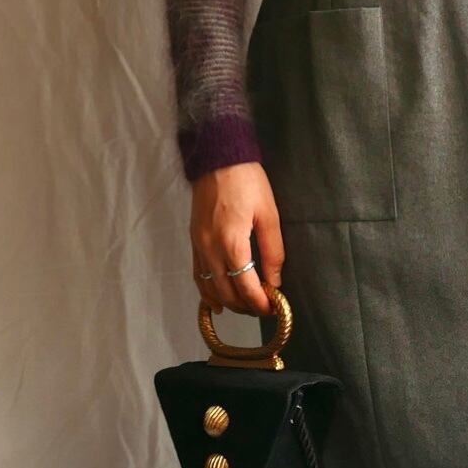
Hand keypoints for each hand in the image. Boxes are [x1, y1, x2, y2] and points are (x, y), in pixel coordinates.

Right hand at [189, 162, 284, 315]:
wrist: (217, 159)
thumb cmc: (247, 182)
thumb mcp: (269, 215)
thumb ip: (273, 252)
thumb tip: (274, 282)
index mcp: (231, 243)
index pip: (245, 287)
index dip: (260, 303)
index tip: (274, 308)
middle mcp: (210, 249)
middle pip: (226, 293)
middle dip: (246, 306)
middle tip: (264, 308)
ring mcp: (198, 246)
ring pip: (210, 288)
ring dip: (228, 302)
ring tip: (247, 306)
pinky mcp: (193, 241)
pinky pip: (198, 275)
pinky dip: (208, 292)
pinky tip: (218, 303)